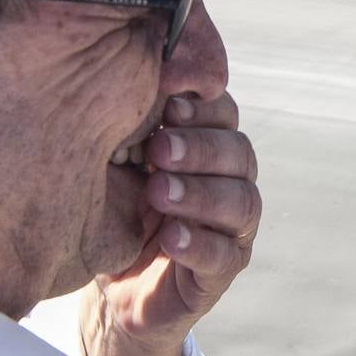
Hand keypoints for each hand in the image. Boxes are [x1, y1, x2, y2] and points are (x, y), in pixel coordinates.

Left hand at [82, 91, 259, 355]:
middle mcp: (230, 181)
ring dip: (199, 194)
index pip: (224, 113)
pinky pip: (223, 255)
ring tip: (158, 193)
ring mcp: (233, 229)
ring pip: (241, 202)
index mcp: (208, 145)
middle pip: (239, 153)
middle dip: (198, 148)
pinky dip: (197, 243)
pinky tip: (169, 237)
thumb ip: (130, 122)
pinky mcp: (222, 272)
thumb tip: (121, 71)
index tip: (166, 104)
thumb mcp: (117, 161)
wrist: (113, 284)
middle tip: (156, 150)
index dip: (202, 107)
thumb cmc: (115, 209)